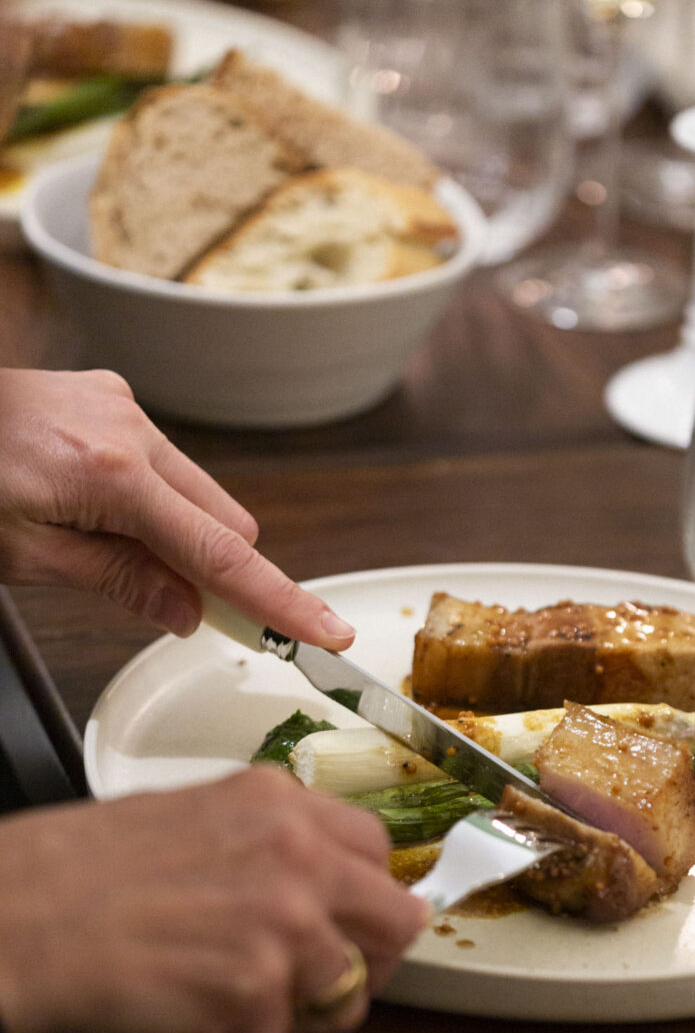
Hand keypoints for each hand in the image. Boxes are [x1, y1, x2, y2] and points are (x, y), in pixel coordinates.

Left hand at [0, 368, 354, 646]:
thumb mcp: (24, 556)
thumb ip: (119, 581)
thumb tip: (189, 613)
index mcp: (109, 474)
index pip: (221, 554)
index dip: (279, 601)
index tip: (327, 633)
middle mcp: (130, 429)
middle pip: (226, 521)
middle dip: (219, 571)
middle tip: (177, 609)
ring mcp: (122, 408)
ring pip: (197, 494)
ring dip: (179, 535)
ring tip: (103, 547)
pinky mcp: (109, 399)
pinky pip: (163, 464)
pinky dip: (154, 501)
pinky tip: (98, 511)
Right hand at [0, 768, 426, 1032]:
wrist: (14, 917)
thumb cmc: (77, 872)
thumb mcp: (194, 818)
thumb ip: (271, 845)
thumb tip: (323, 886)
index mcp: (281, 805)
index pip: (380, 851)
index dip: (366, 898)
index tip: (351, 922)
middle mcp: (298, 858)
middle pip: (398, 924)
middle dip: (366, 961)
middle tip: (320, 981)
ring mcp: (284, 927)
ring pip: (346, 995)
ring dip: (294, 1011)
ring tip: (226, 996)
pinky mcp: (255, 994)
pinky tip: (187, 1010)